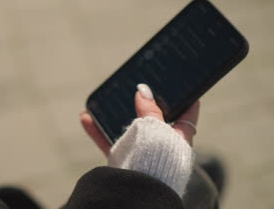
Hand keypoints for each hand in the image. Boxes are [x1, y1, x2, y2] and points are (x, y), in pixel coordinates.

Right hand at [80, 83, 199, 155]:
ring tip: (106, 100)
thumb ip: (150, 110)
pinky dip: (97, 131)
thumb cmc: (159, 160)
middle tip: (135, 84)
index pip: (187, 112)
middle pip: (153, 117)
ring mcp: (142, 151)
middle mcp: (161, 143)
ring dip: (114, 115)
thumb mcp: (157, 129)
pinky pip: (108, 141)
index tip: (179, 82)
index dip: (184, 96)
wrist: (142, 191)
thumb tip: (143, 90)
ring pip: (127, 128)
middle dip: (142, 102)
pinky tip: (86, 117)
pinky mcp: (124, 160)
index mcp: (179, 136)